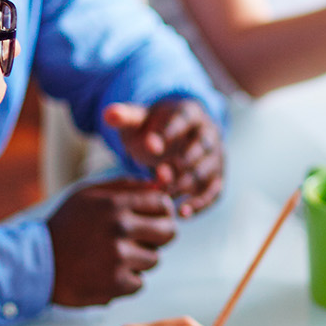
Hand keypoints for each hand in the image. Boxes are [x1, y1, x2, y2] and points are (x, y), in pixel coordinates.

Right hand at [47, 176, 176, 306]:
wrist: (36, 263)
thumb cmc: (66, 225)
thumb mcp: (88, 194)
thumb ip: (125, 186)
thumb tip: (160, 185)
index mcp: (115, 204)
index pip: (162, 204)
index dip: (161, 212)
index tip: (152, 218)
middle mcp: (119, 228)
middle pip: (168, 232)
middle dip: (159, 236)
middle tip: (141, 240)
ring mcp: (119, 258)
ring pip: (154, 259)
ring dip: (139, 260)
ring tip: (114, 257)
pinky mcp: (115, 284)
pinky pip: (139, 282)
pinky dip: (126, 281)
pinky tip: (106, 274)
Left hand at [104, 98, 223, 215]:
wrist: (170, 140)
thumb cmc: (152, 129)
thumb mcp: (137, 120)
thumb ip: (123, 117)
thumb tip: (108, 114)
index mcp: (190, 112)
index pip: (184, 119)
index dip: (169, 133)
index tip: (150, 147)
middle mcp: (209, 132)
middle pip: (202, 147)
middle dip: (180, 164)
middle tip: (158, 177)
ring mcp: (215, 156)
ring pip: (207, 171)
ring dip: (186, 185)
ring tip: (163, 197)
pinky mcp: (216, 177)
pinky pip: (214, 192)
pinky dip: (200, 204)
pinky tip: (181, 213)